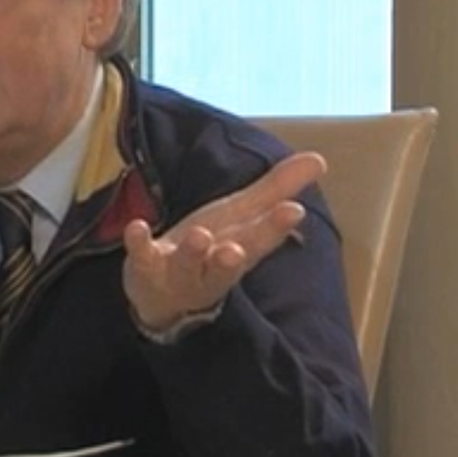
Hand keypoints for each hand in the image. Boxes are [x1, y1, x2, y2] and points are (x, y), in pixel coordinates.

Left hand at [122, 152, 325, 329]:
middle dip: (231, 257)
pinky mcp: (145, 268)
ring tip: (199, 237)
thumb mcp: (241, 217)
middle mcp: (211, 266)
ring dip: (192, 253)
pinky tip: (138, 228)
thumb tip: (319, 160)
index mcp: (239, 249)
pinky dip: (139, 244)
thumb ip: (274, 191)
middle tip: (237, 249)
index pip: (260, 240)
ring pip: (187, 266)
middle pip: (226, 263)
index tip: (293, 211)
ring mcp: (177, 271)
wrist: (162, 296)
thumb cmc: (209, 249)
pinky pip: (142, 257)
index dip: (275, 227)